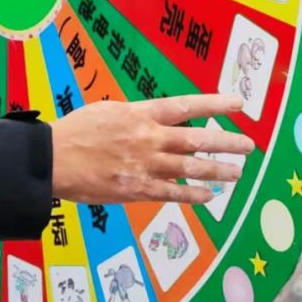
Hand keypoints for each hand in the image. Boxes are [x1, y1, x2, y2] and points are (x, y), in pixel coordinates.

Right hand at [48, 94, 254, 204]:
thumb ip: (135, 116)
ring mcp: (145, 165)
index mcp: (139, 114)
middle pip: (197, 138)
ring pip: (191, 168)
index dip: (215, 105)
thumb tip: (155, 121)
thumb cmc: (74, 132)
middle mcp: (148, 138)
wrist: (52, 158)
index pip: (185, 106)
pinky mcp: (137, 189)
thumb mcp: (106, 112)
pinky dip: (193, 195)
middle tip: (249, 145)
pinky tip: (209, 197)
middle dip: (227, 142)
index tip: (238, 105)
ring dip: (218, 171)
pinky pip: (173, 193)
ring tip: (237, 173)